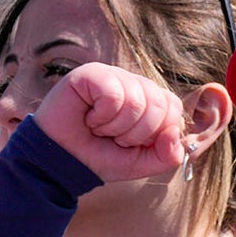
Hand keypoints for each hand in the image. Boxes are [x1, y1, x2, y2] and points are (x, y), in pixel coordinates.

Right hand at [32, 62, 192, 182]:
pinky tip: (88, 117)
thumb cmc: (100, 157)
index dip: (156, 133)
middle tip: (113, 137)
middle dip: (136, 133)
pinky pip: (114, 94)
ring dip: (116, 127)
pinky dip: (102, 116)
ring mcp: (112, 75)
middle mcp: (133, 83)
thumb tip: (174, 134)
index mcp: (148, 99)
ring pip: (137, 101)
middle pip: (159, 103)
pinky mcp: (91, 73)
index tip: (131, 143)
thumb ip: (168, 155)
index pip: (173, 107)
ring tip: (98, 128)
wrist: (61, 161)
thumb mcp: (141, 163)